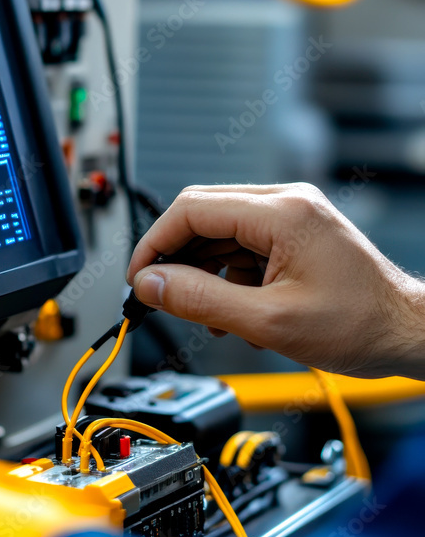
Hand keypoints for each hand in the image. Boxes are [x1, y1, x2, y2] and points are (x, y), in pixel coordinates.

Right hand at [127, 183, 424, 378]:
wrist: (407, 332)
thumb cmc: (359, 325)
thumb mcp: (267, 321)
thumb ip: (201, 299)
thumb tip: (150, 285)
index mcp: (281, 212)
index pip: (191, 209)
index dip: (154, 244)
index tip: (138, 278)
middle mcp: (286, 203)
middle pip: (203, 215)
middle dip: (174, 257)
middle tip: (156, 295)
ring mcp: (292, 217)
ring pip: (221, 232)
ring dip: (202, 271)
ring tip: (202, 314)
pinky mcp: (296, 235)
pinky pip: (244, 246)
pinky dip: (228, 276)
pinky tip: (231, 311)